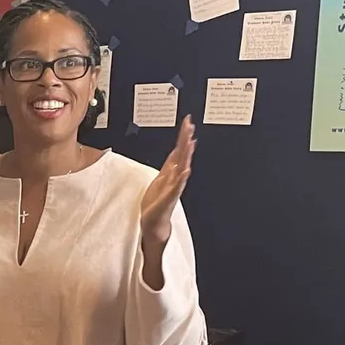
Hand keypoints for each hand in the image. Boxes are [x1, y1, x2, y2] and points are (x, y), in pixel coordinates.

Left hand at [140, 115, 195, 244]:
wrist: (154, 222)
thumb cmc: (157, 201)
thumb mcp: (161, 177)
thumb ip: (169, 164)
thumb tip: (176, 150)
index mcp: (172, 172)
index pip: (179, 150)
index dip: (183, 136)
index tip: (188, 122)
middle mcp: (176, 177)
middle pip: (182, 154)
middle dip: (186, 139)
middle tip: (190, 125)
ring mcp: (174, 186)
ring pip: (182, 166)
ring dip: (186, 154)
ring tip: (190, 141)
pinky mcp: (169, 197)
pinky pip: (177, 185)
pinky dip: (182, 178)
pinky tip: (186, 169)